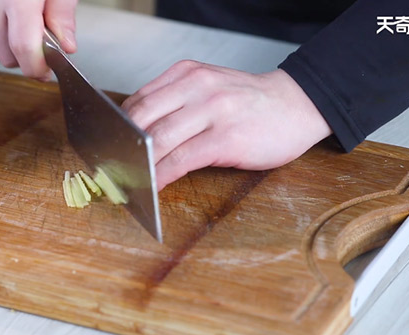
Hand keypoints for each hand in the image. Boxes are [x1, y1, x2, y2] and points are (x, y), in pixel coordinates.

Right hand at [0, 0, 77, 79]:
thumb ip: (63, 16)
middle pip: (9, 57)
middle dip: (28, 55)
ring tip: (22, 20)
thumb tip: (66, 46)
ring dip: (10, 46)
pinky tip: (4, 17)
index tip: (48, 71)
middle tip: (40, 36)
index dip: (38, 69)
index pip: (24, 51)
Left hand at [122, 61, 331, 190]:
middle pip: (142, 118)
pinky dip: (163, 175)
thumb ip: (178, 102)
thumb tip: (142, 132)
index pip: (140, 99)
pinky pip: (183, 159)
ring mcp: (212, 111)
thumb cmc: (251, 103)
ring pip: (160, 139)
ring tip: (128, 180)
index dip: (119, 126)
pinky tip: (155, 185)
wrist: (298, 104)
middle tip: (112, 166)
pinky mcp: (226, 138)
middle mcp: (197, 87)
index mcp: (188, 74)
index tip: (110, 145)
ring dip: (139, 164)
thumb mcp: (211, 87)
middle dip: (122, 146)